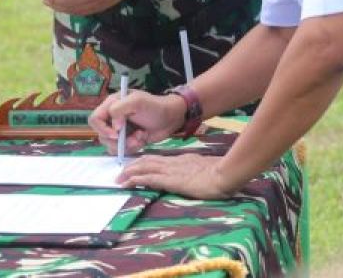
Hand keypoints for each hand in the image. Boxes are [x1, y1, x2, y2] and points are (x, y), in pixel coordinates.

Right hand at [89, 89, 184, 155]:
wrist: (171, 118)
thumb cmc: (155, 106)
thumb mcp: (137, 102)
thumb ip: (119, 110)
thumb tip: (114, 127)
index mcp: (111, 105)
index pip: (95, 119)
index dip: (102, 128)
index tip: (116, 133)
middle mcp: (113, 118)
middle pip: (102, 135)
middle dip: (117, 141)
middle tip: (133, 138)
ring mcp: (120, 130)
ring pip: (111, 145)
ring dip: (126, 145)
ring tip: (140, 138)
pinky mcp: (128, 140)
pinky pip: (122, 150)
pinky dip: (132, 148)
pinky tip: (142, 139)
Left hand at [118, 153, 236, 198]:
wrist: (223, 174)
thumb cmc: (219, 173)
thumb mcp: (204, 167)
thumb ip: (196, 169)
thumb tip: (193, 172)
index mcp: (180, 160)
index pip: (157, 158)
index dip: (144, 161)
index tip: (134, 165)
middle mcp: (172, 162)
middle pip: (147, 161)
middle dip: (132, 166)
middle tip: (120, 172)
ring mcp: (170, 170)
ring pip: (144, 167)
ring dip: (129, 172)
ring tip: (118, 178)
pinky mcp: (170, 180)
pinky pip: (148, 178)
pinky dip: (136, 179)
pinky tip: (127, 182)